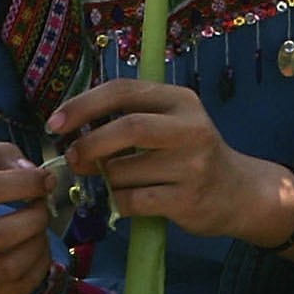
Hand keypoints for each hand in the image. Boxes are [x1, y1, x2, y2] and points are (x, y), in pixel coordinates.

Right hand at [0, 141, 55, 293]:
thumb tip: (30, 172)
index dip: (22, 183)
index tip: (45, 179)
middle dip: (35, 217)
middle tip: (43, 205)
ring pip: (10, 267)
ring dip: (39, 243)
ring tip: (39, 226)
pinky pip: (17, 288)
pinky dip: (39, 267)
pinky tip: (36, 248)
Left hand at [50, 81, 293, 246]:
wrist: (238, 193)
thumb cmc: (190, 154)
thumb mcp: (169, 123)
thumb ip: (129, 117)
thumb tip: (70, 127)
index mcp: (179, 100)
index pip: (122, 91)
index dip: (82, 105)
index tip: (54, 124)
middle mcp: (190, 127)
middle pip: (126, 128)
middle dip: (89, 144)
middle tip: (72, 158)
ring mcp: (192, 165)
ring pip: (123, 170)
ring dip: (106, 180)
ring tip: (118, 182)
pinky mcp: (188, 199)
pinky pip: (132, 201)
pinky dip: (119, 202)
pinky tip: (130, 200)